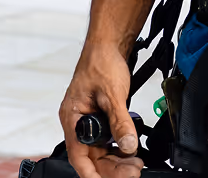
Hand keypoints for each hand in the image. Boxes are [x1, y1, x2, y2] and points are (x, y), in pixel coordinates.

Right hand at [59, 44, 140, 177]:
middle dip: (112, 168)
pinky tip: (131, 150)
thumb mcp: (112, 94)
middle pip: (92, 157)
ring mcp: (89, 121)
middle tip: (133, 171)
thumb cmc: (101, 61)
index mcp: (72, 118)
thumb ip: (120, 122)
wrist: (109, 43)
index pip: (78, 156)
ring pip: (101, 152)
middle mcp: (78, 123)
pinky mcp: (100, 118)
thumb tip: (128, 146)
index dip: (91, 174)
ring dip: (117, 160)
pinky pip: (107, 141)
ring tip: (136, 164)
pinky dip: (119, 147)